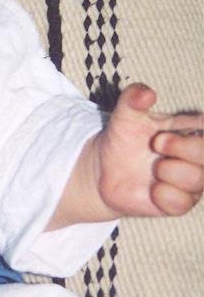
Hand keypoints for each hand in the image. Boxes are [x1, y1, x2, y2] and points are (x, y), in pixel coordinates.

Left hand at [95, 83, 202, 217]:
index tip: (173, 128)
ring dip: (170, 171)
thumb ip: (133, 98)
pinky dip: (164, 195)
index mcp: (190, 130)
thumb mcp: (125, 114)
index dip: (200, 126)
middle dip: (183, 147)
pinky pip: (182, 203)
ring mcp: (189, 181)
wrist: (103, 171)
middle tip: (157, 142)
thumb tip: (146, 93)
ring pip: (198, 180)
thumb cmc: (122, 139)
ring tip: (153, 168)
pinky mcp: (178, 203)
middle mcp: (195, 156)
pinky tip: (152, 189)